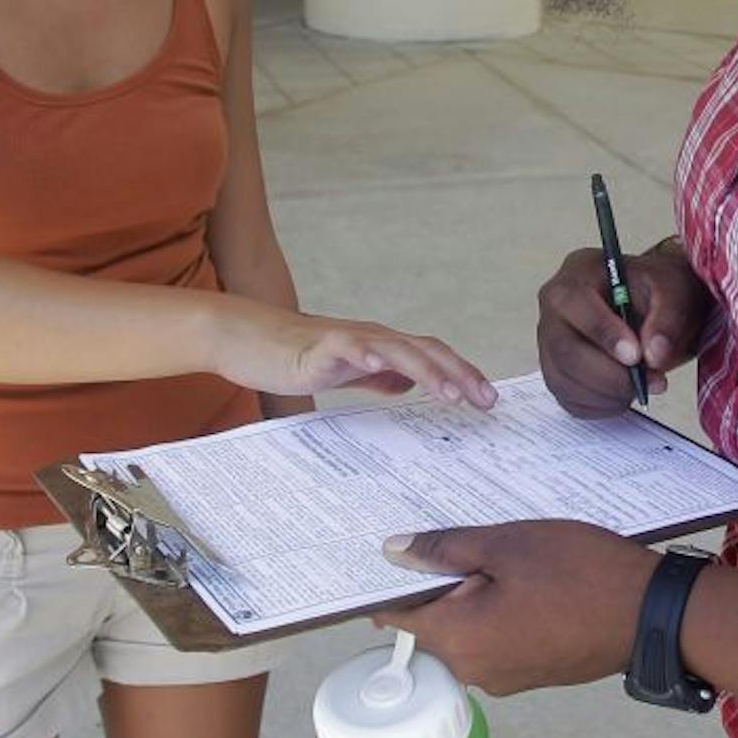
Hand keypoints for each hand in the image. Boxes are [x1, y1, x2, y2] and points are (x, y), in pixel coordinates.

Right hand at [210, 306, 496, 406]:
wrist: (250, 339)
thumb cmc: (297, 356)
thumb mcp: (347, 371)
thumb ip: (377, 376)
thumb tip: (408, 384)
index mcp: (383, 346)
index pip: (432, 356)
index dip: (462, 374)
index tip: (488, 399)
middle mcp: (373, 337)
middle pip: (426, 350)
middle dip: (460, 374)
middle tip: (485, 400)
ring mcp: (349, 339)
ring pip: (397, 348)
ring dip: (427, 369)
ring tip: (450, 392)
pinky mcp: (319, 345)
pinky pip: (347, 347)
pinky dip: (366, 354)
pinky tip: (381, 366)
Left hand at [373, 522, 660, 694]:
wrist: (652, 613)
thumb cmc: (581, 573)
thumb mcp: (509, 544)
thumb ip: (447, 549)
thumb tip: (394, 552)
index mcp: (459, 638)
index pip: (398, 614)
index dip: (393, 579)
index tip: (401, 547)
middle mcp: (475, 668)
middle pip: (435, 621)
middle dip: (443, 581)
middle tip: (468, 535)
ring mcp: (506, 676)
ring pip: (469, 629)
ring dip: (476, 593)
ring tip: (505, 551)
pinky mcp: (532, 672)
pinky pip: (498, 639)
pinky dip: (501, 610)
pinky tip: (528, 578)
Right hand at [537, 244, 712, 417]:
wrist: (659, 307)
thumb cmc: (660, 291)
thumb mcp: (676, 290)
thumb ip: (667, 317)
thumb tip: (653, 355)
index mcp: (579, 271)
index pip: (575, 302)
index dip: (603, 332)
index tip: (636, 356)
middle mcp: (555, 306)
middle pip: (564, 348)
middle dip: (608, 374)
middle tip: (648, 380)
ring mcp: (551, 341)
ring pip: (563, 379)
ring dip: (608, 393)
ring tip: (645, 385)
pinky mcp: (557, 371)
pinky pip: (569, 398)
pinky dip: (601, 406)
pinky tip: (626, 394)